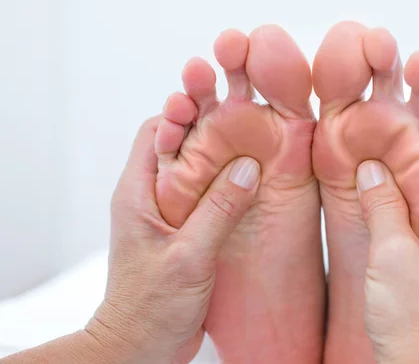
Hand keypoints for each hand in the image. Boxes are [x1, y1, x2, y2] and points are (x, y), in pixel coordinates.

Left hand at [86, 117, 260, 362]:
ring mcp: (170, 214)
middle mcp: (152, 197)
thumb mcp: (189, 257)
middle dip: (208, 125)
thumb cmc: (150, 308)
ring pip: (197, 169)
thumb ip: (219, 211)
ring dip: (223, 154)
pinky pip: (209, 195)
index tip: (215, 104)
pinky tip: (253, 182)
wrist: (138, 347)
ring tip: (255, 138)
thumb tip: (249, 167)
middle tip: (242, 108)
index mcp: (138, 194)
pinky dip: (229, 184)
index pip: (154, 132)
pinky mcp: (186, 231)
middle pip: (179, 144)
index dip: (183, 112)